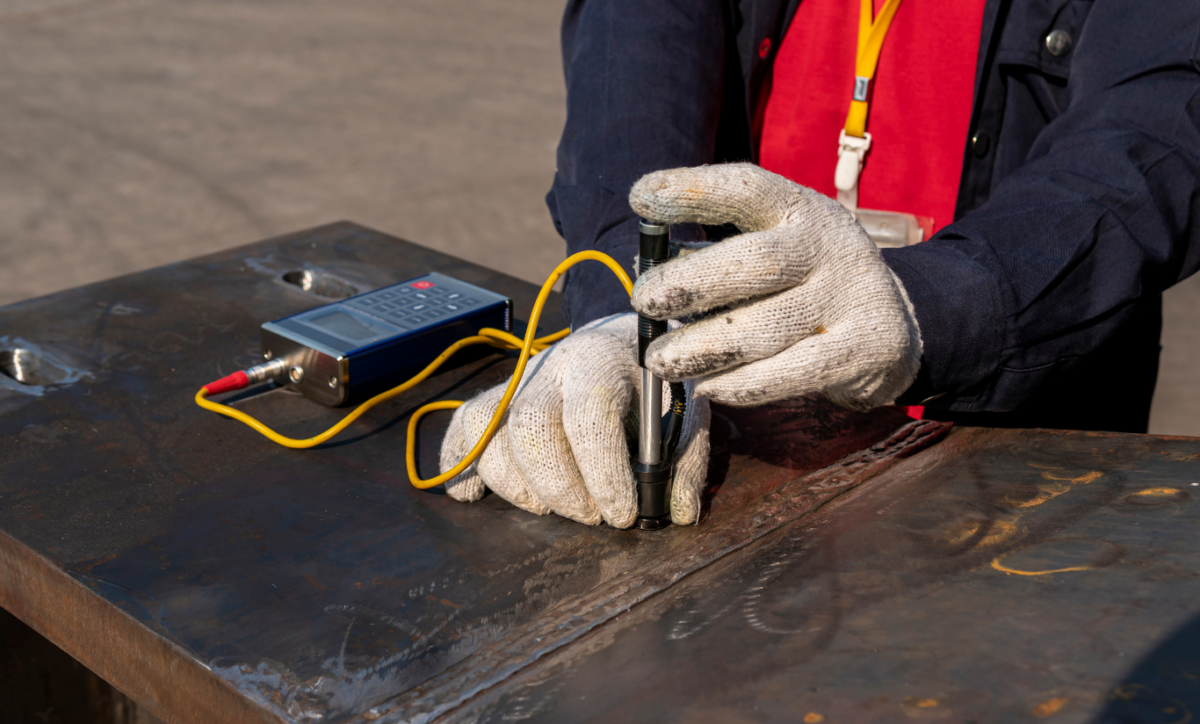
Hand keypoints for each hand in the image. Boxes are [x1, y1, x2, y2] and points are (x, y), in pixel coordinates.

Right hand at [439, 314, 710, 526]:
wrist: (621, 343)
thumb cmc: (655, 385)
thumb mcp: (685, 410)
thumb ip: (684, 459)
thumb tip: (676, 512)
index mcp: (601, 361)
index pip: (589, 416)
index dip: (602, 473)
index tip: (622, 514)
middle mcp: (550, 366)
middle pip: (530, 429)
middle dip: (560, 488)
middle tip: (591, 517)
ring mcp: (516, 383)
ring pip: (490, 437)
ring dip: (519, 489)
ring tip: (555, 506)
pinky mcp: (494, 400)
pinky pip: (462, 430)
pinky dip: (461, 467)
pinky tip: (475, 495)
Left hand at [629, 163, 921, 410]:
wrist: (890, 327)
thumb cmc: (803, 283)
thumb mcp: (773, 249)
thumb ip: (716, 255)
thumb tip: (647, 270)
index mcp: (799, 210)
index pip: (747, 189)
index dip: (694, 190)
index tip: (642, 198)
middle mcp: (829, 246)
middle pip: (756, 262)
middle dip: (691, 283)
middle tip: (645, 301)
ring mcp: (849, 297)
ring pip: (766, 327)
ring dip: (703, 347)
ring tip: (661, 361)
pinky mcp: (863, 348)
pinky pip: (792, 372)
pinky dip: (742, 383)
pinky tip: (708, 386)